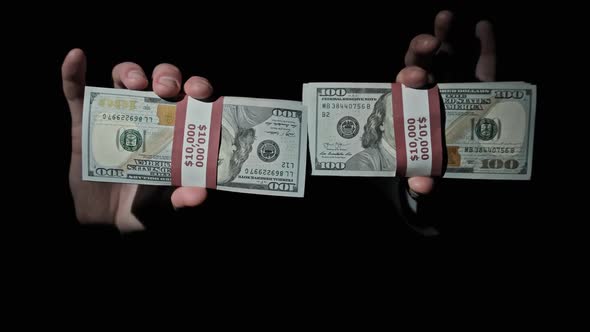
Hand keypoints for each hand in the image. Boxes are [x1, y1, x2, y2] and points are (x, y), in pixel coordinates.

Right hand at [63, 49, 212, 231]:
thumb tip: (197, 195)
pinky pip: (76, 93)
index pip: (192, 99)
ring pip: (124, 79)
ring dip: (130, 72)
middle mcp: (150, 116)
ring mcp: (117, 116)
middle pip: (161, 81)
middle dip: (166, 76)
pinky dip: (73, 74)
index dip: (197, 87)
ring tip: (134, 83)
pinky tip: (76, 57)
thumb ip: (181, 200)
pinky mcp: (84, 124)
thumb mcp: (165, 207)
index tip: (198, 91)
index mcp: (176, 130)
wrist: (104, 220)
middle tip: (166, 88)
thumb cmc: (144, 208)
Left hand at [396, 10, 496, 195]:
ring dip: (445, 34)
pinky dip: (484, 44)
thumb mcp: (426, 174)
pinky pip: (483, 63)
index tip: (412, 79)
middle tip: (429, 45)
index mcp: (411, 109)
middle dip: (421, 52)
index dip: (406, 80)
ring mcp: (455, 84)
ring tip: (445, 16)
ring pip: (447, 55)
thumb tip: (421, 186)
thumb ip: (421, 178)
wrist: (455, 164)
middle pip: (420, 65)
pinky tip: (482, 26)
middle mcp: (430, 92)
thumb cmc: (432, 164)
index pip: (403, 90)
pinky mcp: (482, 85)